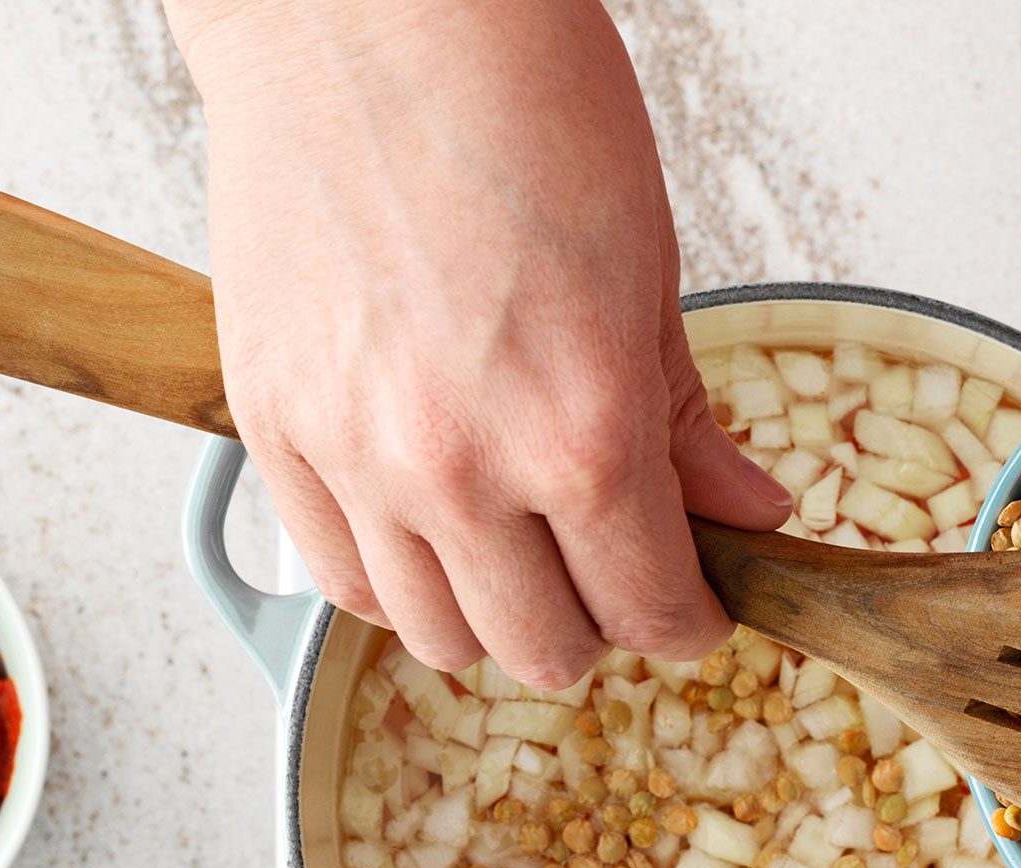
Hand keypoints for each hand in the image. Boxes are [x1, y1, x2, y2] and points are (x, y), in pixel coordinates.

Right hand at [164, 0, 790, 683]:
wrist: (369, 15)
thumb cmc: (520, 106)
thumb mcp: (649, 271)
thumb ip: (686, 423)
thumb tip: (746, 516)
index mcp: (582, 435)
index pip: (652, 614)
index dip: (691, 620)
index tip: (695, 601)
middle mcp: (463, 471)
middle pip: (545, 650)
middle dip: (600, 625)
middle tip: (613, 570)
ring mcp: (355, 459)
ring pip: (435, 639)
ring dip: (494, 617)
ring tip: (521, 554)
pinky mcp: (274, 431)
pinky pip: (340, 581)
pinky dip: (398, 583)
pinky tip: (434, 533)